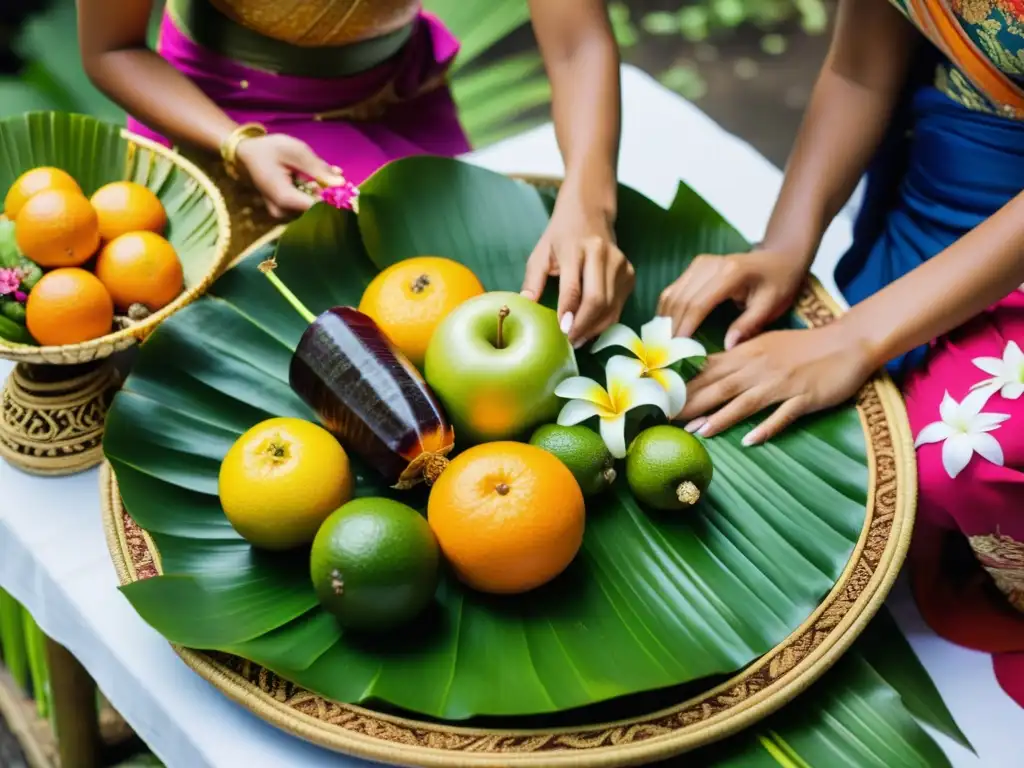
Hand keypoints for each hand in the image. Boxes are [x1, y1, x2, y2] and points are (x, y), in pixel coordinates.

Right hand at [235, 134, 344, 218]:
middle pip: (315, 213)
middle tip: (346, 187)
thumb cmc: (270, 149)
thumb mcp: (296, 151)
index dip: (335, 204)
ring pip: (311, 212)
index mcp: (284, 197)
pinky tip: (322, 183)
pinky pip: (304, 209)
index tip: (351, 196)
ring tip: (333, 181)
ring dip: (325, 198)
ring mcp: (281, 214)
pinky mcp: (284, 212)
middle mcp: (282, 211)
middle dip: (332, 201)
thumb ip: (318, 168)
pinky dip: (316, 197)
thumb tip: (342, 182)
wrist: (247, 153)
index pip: (316, 209)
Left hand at [520, 200, 634, 347]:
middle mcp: (601, 255)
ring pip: (610, 307)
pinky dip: (605, 321)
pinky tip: (591, 328)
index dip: (569, 312)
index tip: (562, 331)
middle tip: (570, 341)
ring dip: (595, 328)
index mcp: (576, 248)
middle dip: (583, 326)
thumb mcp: (540, 253)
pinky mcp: (629, 273)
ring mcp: (620, 264)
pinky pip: (618, 305)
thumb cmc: (561, 236)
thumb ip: (532, 280)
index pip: (574, 287)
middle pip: (597, 300)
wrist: (590, 212)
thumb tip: (525, 307)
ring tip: (578, 339)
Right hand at [657, 249, 807, 349]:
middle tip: (666, 354)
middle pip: (680, 300)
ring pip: (672, 294)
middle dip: (671, 329)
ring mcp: (700, 263)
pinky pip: (673, 290)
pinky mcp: (695, 266)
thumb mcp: (770, 306)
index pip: (698, 305)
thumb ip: (748, 325)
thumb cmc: (778, 283)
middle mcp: (710, 265)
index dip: (684, 329)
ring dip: (665, 321)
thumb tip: (726, 348)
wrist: (779, 257)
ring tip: (663, 345)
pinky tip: (667, 329)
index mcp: (730, 274)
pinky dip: (667, 311)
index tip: (676, 352)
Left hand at [677, 320, 875, 444]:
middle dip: (691, 404)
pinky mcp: (804, 397)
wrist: (849, 341)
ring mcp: (782, 383)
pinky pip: (782, 415)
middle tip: (666, 420)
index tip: (660, 400)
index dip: (683, 386)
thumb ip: (737, 357)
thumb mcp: (765, 345)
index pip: (708, 370)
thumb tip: (708, 369)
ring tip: (696, 432)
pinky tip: (749, 441)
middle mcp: (760, 367)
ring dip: (720, 417)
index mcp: (748, 353)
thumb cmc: (805, 346)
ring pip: (745, 402)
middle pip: (719, 387)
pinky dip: (766, 427)